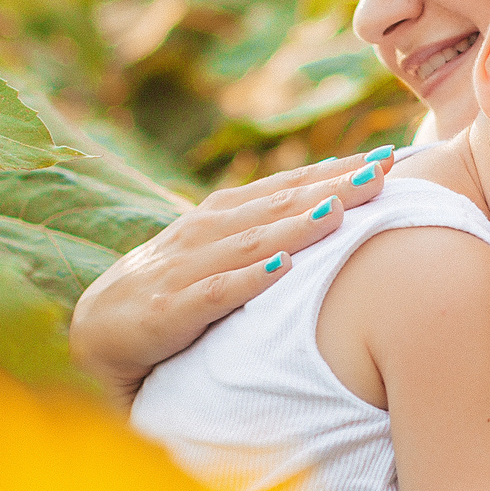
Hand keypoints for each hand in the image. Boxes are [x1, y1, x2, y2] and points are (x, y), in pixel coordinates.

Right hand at [68, 150, 398, 400]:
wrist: (97, 333)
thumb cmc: (171, 293)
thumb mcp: (221, 259)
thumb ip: (266, 236)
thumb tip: (333, 209)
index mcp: (223, 216)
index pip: (288, 186)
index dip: (338, 170)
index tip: (391, 157)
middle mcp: (207, 231)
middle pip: (281, 204)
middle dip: (335, 185)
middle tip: (387, 169)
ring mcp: (186, 267)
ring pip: (255, 240)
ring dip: (301, 223)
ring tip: (346, 208)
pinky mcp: (170, 309)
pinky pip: (217, 291)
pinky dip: (251, 278)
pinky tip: (284, 266)